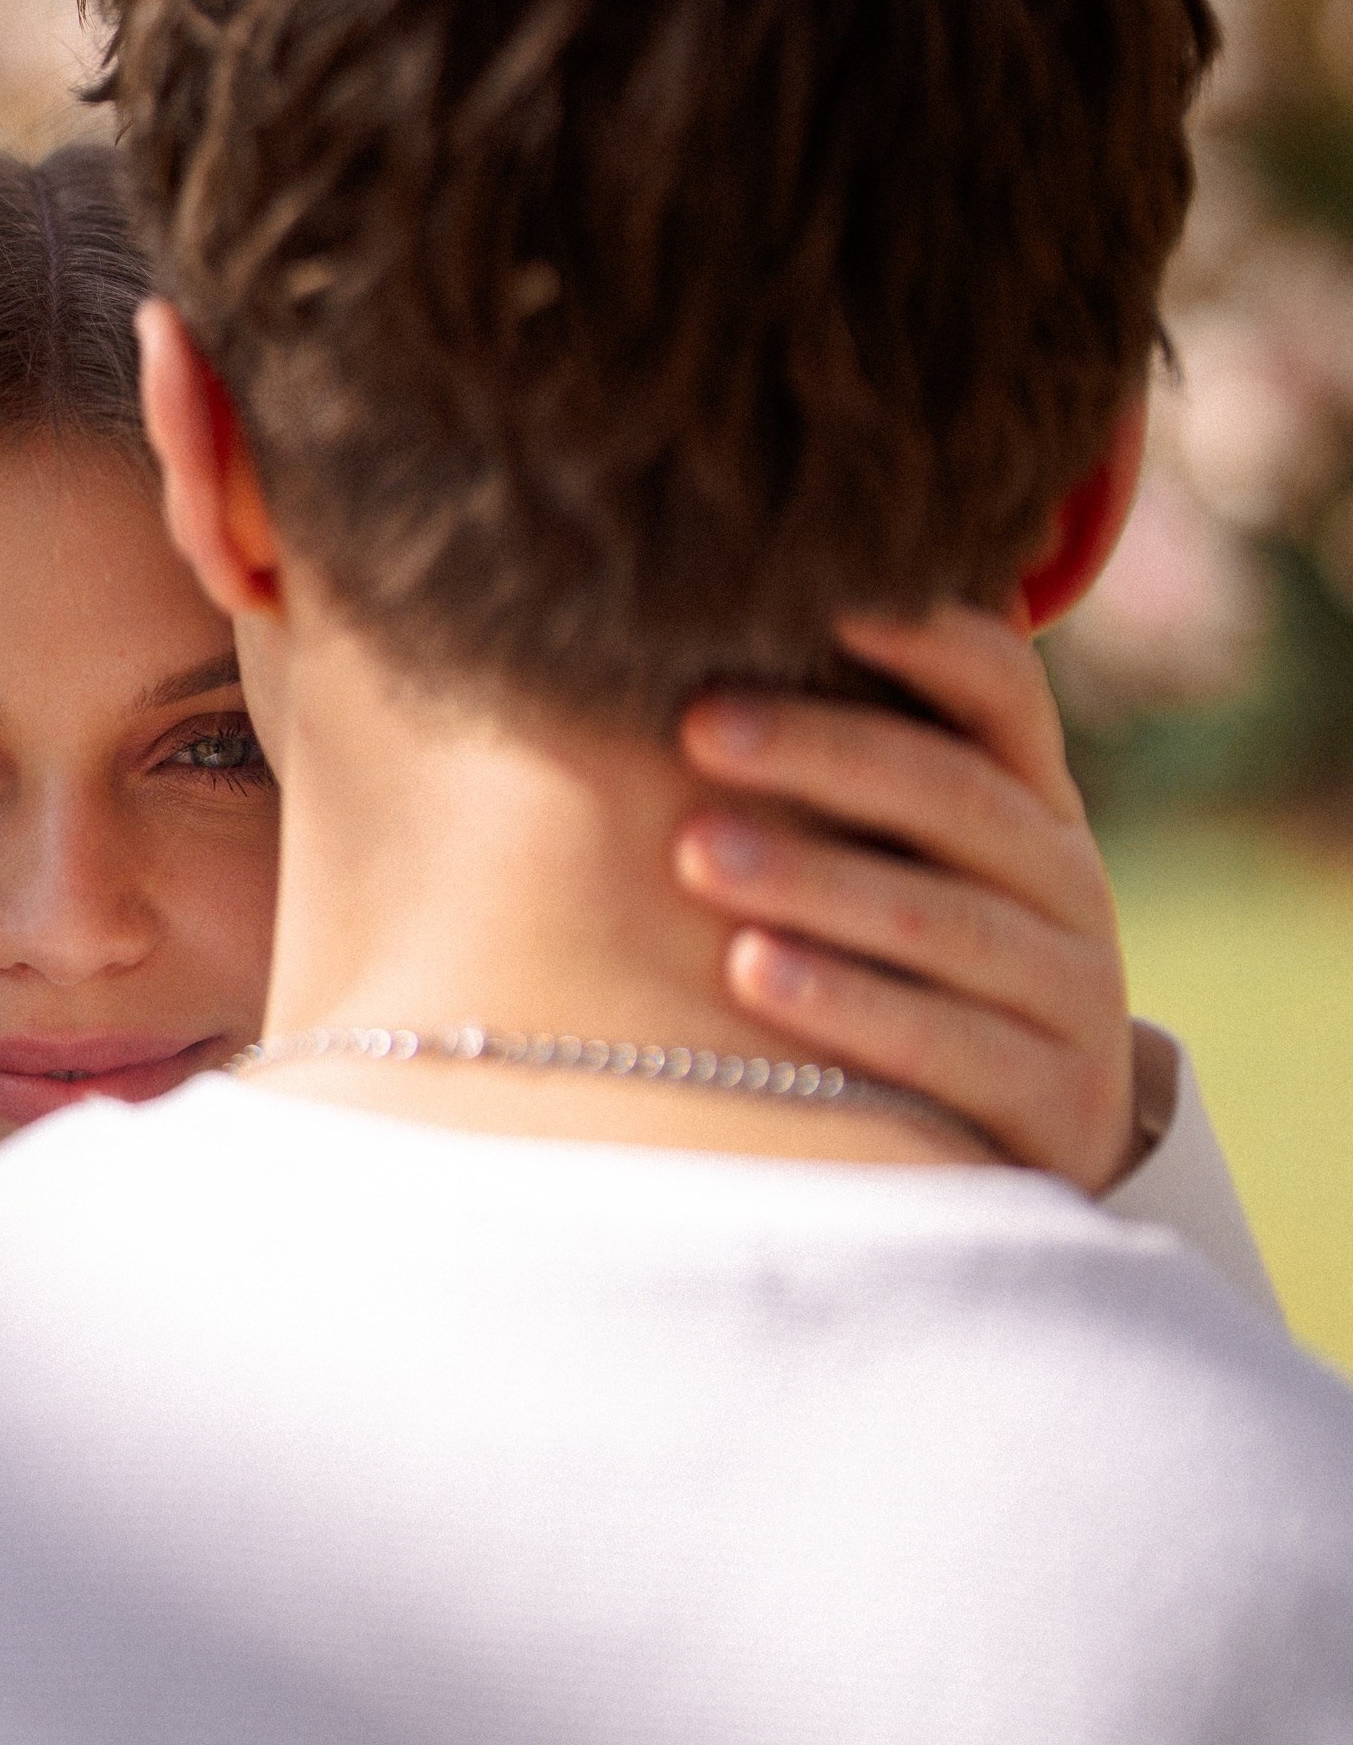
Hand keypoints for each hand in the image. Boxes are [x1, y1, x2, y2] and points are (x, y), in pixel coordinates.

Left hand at [673, 606, 1136, 1189]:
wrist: (1035, 1146)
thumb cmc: (924, 972)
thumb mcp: (914, 865)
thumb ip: (845, 773)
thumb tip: (671, 646)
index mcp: (1032, 804)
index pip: (1000, 692)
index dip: (925, 640)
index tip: (817, 598)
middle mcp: (1066, 882)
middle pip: (955, 796)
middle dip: (822, 752)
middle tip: (696, 723)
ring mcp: (1072, 993)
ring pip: (942, 922)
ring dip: (814, 880)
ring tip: (693, 853)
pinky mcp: (1056, 1101)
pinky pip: (945, 1044)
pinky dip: (846, 1003)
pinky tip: (747, 971)